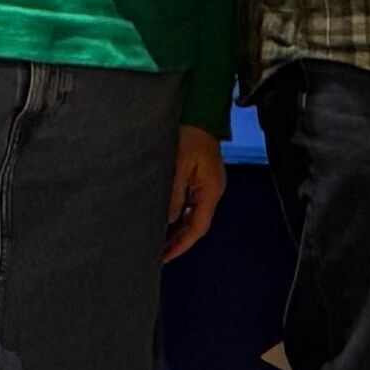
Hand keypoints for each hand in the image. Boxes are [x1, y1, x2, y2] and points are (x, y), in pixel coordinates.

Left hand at [164, 125, 227, 259]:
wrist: (199, 113)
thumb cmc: (190, 134)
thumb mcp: (178, 165)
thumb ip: (173, 194)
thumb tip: (167, 220)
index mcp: (210, 190)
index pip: (198, 226)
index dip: (182, 244)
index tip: (166, 257)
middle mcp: (211, 191)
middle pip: (196, 224)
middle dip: (179, 241)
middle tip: (159, 255)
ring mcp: (207, 185)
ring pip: (192, 215)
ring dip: (177, 229)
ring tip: (158, 241)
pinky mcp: (200, 179)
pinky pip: (190, 204)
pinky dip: (177, 215)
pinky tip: (164, 220)